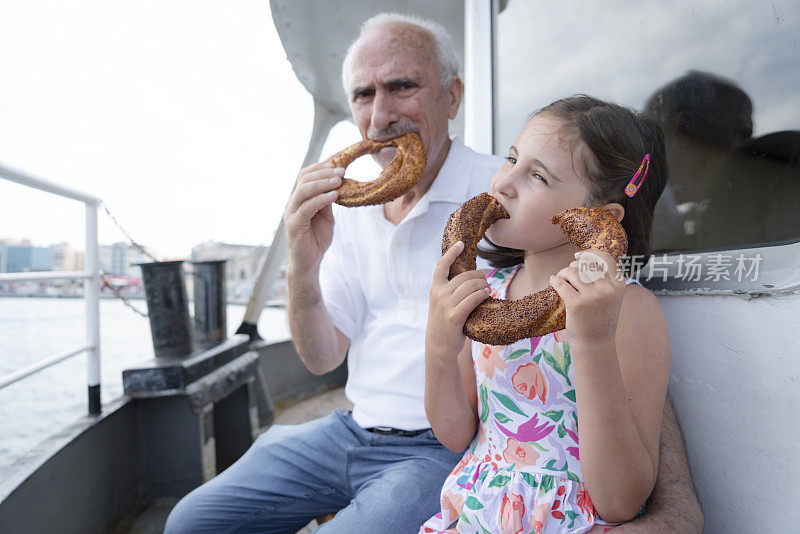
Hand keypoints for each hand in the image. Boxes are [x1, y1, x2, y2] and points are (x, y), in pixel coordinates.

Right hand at [283, 162, 343, 272]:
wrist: (309, 262)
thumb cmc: (317, 239)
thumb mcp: (326, 216)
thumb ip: (327, 201)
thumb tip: (337, 183)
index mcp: (299, 199)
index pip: (305, 176)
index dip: (319, 168)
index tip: (336, 164)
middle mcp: (292, 203)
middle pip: (304, 180)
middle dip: (324, 173)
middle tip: (341, 171)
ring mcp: (291, 213)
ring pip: (304, 190)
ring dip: (323, 183)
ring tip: (339, 180)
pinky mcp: (294, 224)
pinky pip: (308, 207)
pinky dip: (322, 199)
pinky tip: (334, 195)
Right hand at [426, 241, 490, 363]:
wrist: (439, 347)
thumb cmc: (445, 323)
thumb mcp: (442, 304)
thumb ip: (451, 291)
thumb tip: (472, 277)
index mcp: (434, 289)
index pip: (441, 266)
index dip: (451, 253)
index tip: (461, 244)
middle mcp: (438, 295)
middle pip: (464, 276)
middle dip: (479, 276)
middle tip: (487, 280)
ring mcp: (445, 306)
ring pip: (471, 286)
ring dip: (484, 285)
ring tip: (488, 289)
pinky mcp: (454, 317)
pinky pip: (473, 299)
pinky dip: (483, 294)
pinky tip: (488, 294)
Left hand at [549, 248, 625, 345]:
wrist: (596, 346)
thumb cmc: (599, 320)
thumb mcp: (610, 298)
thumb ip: (604, 280)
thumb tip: (583, 259)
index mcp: (618, 286)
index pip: (605, 258)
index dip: (590, 254)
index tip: (577, 256)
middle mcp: (607, 289)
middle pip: (585, 264)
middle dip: (573, 266)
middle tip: (567, 276)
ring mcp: (592, 297)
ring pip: (571, 272)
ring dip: (563, 273)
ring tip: (560, 280)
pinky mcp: (577, 305)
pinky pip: (560, 283)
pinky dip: (555, 280)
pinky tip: (553, 282)